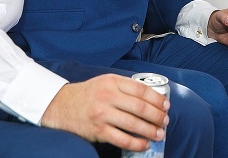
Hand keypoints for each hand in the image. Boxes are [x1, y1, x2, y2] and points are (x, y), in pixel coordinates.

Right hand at [40, 74, 168, 152]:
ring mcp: (102, 114)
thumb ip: (124, 87)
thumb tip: (151, 99)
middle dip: (157, 116)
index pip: (141, 90)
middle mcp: (108, 96)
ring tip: (159, 134)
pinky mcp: (98, 130)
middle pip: (140, 107)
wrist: (61, 105)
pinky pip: (122, 139)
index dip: (157, 99)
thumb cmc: (88, 94)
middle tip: (165, 121)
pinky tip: (144, 144)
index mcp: (112, 81)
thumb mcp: (105, 82)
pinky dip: (136, 143)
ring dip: (150, 130)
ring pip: (134, 124)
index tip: (166, 105)